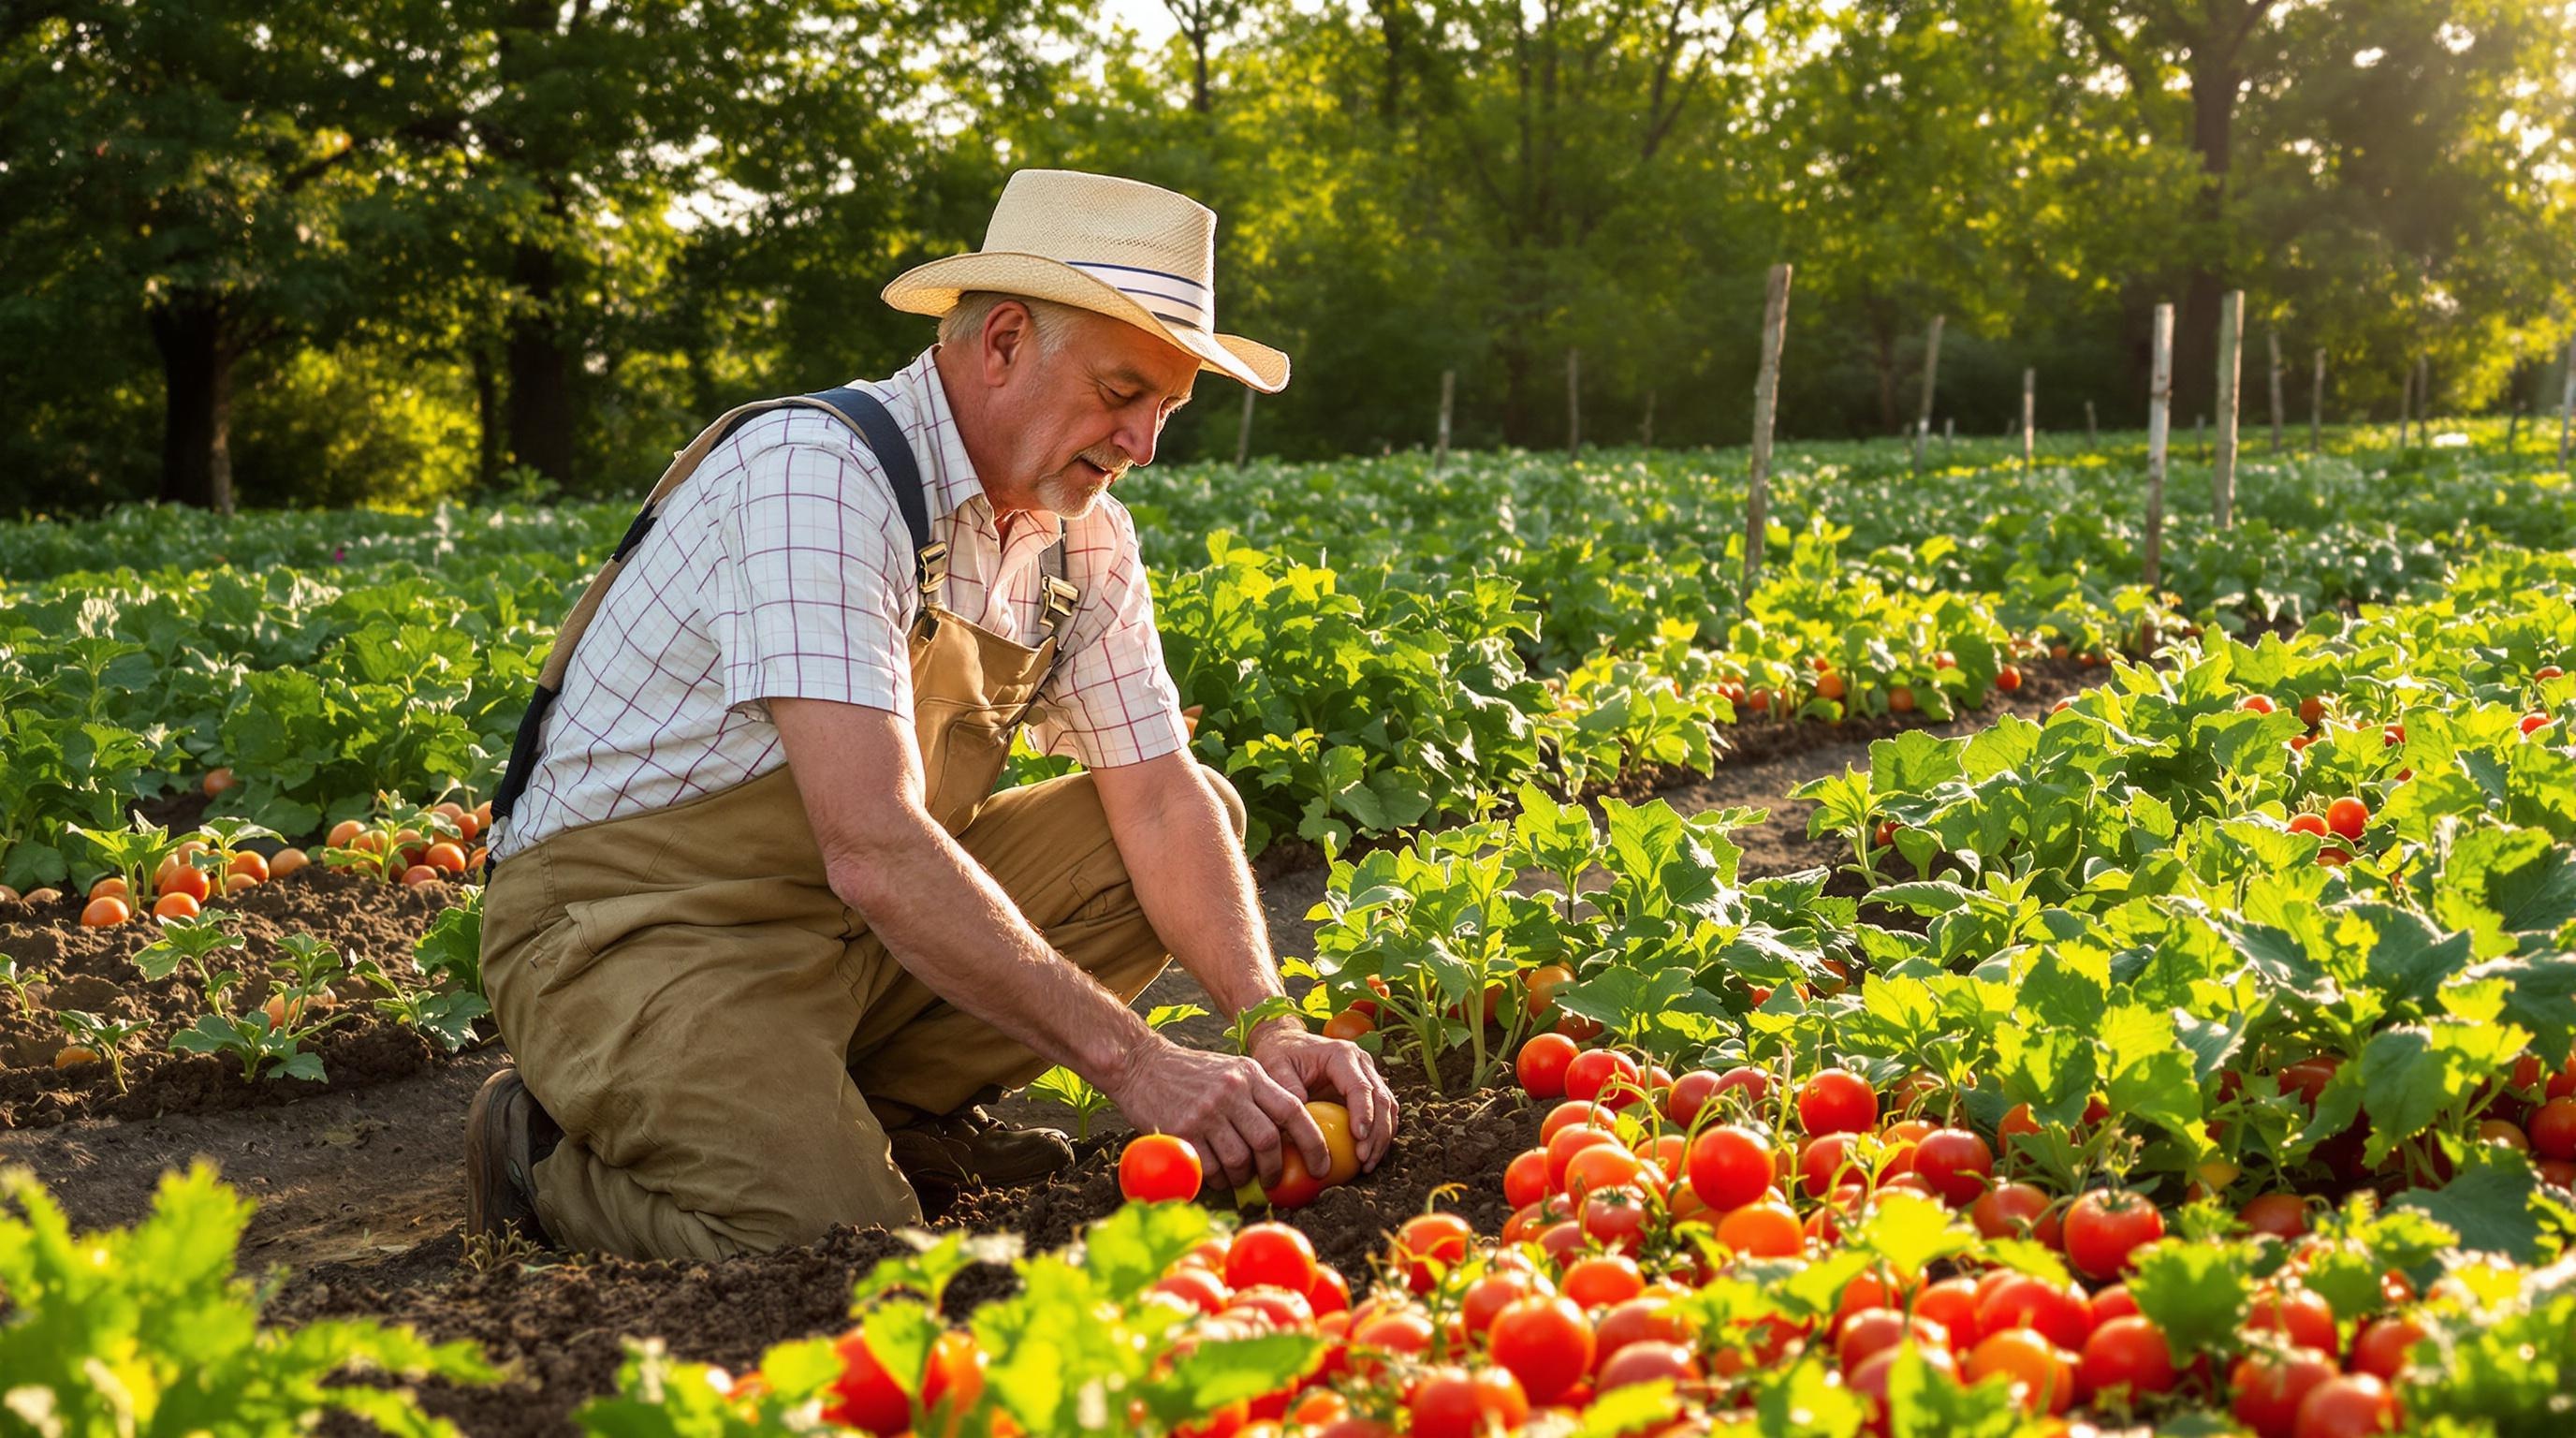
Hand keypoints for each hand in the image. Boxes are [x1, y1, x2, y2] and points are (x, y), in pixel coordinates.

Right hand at [1105, 1036, 1328, 1189]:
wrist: (1141, 1064)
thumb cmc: (1192, 1074)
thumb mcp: (1233, 1071)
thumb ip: (1260, 1096)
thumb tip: (1289, 1138)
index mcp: (1251, 1074)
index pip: (1294, 1110)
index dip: (1313, 1142)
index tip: (1322, 1166)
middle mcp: (1233, 1091)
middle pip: (1269, 1140)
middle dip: (1275, 1168)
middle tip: (1273, 1179)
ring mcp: (1207, 1111)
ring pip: (1241, 1159)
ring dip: (1243, 1177)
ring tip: (1239, 1177)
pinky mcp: (1183, 1131)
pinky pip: (1211, 1168)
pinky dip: (1218, 1179)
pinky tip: (1216, 1175)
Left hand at [1247, 1018, 1398, 1169]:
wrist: (1286, 1043)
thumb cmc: (1279, 1054)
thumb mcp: (1274, 1065)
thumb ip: (1286, 1086)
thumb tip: (1301, 1112)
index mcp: (1342, 1055)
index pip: (1361, 1086)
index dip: (1364, 1113)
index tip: (1358, 1139)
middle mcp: (1361, 1063)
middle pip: (1382, 1099)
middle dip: (1377, 1133)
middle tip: (1364, 1161)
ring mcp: (1368, 1076)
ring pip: (1388, 1108)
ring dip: (1382, 1138)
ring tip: (1367, 1165)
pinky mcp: (1368, 1089)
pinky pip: (1383, 1114)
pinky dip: (1380, 1136)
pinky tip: (1368, 1157)